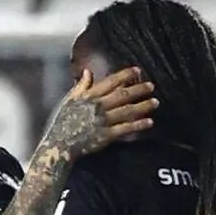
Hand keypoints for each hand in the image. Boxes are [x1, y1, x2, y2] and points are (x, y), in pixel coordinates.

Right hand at [42, 68, 156, 161]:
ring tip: (155, 102)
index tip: (137, 70)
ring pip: (127, 111)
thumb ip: (81, 86)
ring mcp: (103, 121)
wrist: (61, 144)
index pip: (110, 82)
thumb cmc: (64, 122)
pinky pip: (126, 128)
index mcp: (89, 96)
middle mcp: (98, 106)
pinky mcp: (106, 135)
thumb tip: (87, 71)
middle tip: (151, 85)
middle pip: (122, 95)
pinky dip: (138, 125)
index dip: (125, 75)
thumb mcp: (69, 100)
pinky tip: (149, 122)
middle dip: (139, 89)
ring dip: (143, 106)